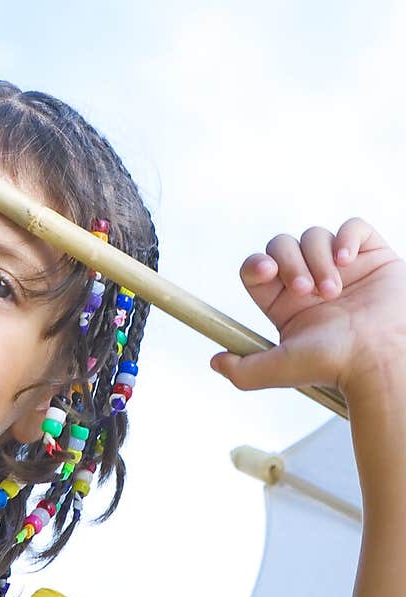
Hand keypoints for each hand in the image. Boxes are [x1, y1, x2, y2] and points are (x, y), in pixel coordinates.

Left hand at [209, 218, 405, 395]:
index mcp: (285, 303)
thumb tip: (215, 361)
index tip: (266, 271)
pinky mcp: (371, 256)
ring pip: (314, 236)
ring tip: (335, 291)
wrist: (382, 357)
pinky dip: (347, 237)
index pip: (258, 269)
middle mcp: (310, 281)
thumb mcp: (280, 369)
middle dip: (291, 262)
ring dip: (320, 259)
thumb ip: (244, 369)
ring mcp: (341, 267)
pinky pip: (352, 227)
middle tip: (307, 290)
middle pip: (282, 245)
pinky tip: (348, 261)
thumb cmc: (336, 364)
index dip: (256, 264)